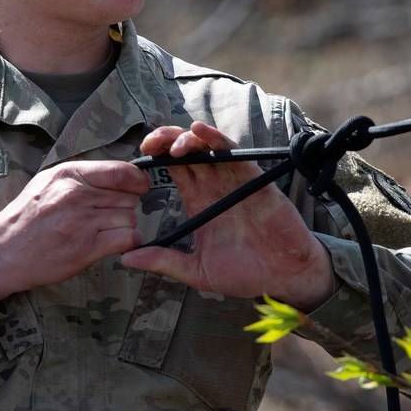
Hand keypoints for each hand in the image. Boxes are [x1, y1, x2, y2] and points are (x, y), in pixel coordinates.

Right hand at [0, 160, 149, 301]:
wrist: (4, 250)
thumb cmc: (28, 216)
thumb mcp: (49, 181)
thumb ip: (82, 175)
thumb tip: (119, 174)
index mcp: (68, 175)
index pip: (121, 171)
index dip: (138, 180)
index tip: (140, 187)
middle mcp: (76, 195)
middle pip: (129, 196)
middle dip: (126, 205)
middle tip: (110, 213)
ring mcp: (82, 222)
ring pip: (129, 218)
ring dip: (124, 226)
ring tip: (105, 230)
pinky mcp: (86, 248)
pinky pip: (126, 239)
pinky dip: (126, 243)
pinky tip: (113, 243)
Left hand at [120, 122, 335, 310]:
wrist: (285, 278)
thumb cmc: (245, 273)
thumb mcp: (197, 271)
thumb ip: (164, 262)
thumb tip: (125, 259)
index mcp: (199, 199)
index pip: (173, 167)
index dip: (155, 155)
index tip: (138, 155)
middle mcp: (215, 185)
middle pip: (187, 150)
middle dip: (166, 139)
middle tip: (149, 144)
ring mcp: (235, 180)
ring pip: (208, 147)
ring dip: (188, 139)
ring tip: (173, 145)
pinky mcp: (255, 181)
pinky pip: (235, 153)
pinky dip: (217, 140)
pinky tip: (200, 132)